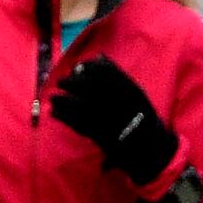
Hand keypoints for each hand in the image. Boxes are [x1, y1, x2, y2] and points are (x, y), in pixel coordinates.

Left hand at [51, 59, 181, 185]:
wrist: (149, 146)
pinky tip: (54, 112)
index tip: (79, 67)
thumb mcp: (136, 91)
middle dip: (71, 82)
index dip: (88, 68)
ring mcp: (109, 120)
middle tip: (61, 82)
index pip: (104, 72)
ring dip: (63, 99)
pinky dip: (63, 116)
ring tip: (53, 97)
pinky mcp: (99, 135)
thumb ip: (117, 74)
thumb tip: (99, 56)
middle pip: (88, 87)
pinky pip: (77, 123)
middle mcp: (119, 104)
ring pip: (79, 105)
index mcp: (129, 90)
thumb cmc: (140, 116)